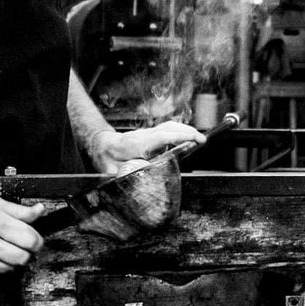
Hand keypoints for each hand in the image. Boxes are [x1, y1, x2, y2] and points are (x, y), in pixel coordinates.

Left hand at [88, 122, 205, 174]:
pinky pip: (167, 129)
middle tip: (203, 140)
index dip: (180, 136)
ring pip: (169, 127)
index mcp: (138, 144)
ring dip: (185, 130)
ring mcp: (148, 133)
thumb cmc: (108, 160)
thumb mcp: (114, 171)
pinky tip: (186, 139)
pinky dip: (180, 131)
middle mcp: (145, 136)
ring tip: (199, 139)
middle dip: (188, 131)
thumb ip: (128, 175)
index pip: (163, 136)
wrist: (101, 147)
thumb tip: (140, 178)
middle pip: (169, 127)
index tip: (195, 139)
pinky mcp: (150, 135)